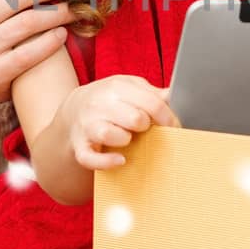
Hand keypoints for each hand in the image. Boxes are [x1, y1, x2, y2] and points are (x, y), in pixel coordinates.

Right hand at [62, 75, 179, 170]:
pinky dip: (107, 162)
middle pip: (135, 119)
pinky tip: (120, 159)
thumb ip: (152, 93)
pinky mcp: (79, 146)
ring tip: (127, 138)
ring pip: (111, 134)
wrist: (74, 110)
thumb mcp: (130, 88)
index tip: (172, 126)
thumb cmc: (109, 100)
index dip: (168, 118)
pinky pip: (91, 158)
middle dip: (144, 126)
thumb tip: (175, 97)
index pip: (152, 103)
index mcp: (116, 87)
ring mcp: (87, 125)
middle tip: (144, 128)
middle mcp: (99, 104)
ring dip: (126, 139)